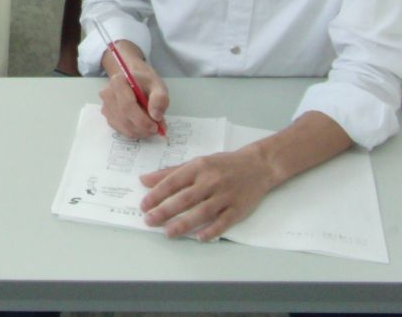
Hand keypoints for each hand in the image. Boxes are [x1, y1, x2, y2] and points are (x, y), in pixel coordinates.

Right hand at [98, 41, 167, 137]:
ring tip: (151, 126)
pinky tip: (142, 125)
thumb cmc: (146, 83)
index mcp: (118, 82)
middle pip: (124, 118)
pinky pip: (120, 129)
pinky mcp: (107, 115)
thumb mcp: (158, 86)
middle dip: (142, 128)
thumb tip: (156, 116)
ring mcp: (105, 105)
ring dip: (139, 131)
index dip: (142, 119)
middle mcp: (107, 94)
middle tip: (157, 128)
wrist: (134, 81)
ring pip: (122, 127)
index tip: (156, 126)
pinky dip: (134, 132)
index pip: (127, 105)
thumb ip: (160, 99)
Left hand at [139, 145, 276, 240]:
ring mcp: (226, 196)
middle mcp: (211, 181)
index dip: (157, 194)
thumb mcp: (196, 163)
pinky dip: (211, 230)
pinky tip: (199, 238)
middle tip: (149, 220)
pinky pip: (223, 222)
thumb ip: (170, 172)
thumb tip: (144, 180)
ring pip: (202, 212)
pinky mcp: (239, 209)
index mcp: (198, 167)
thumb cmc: (223, 164)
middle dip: (165, 211)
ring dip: (184, 224)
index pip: (173, 182)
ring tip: (168, 232)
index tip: (144, 205)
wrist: (258, 166)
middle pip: (185, 199)